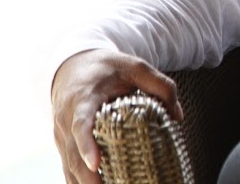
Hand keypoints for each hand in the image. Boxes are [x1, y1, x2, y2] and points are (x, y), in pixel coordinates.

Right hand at [51, 49, 182, 183]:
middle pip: (73, 154)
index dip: (86, 144)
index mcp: (83, 99)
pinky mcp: (64, 145)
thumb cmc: (107, 68)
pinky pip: (68, 169)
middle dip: (88, 177)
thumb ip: (161, 86)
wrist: (73, 67)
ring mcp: (62, 135)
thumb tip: (177, 117)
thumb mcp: (136, 66)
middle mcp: (67, 120)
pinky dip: (80, 183)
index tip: (96, 163)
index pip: (81, 124)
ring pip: (69, 166)